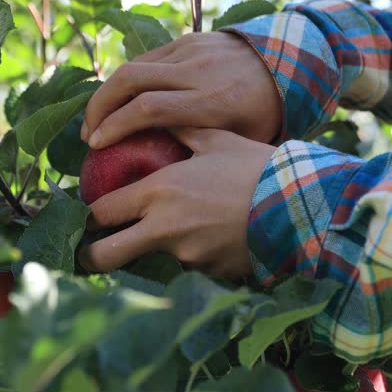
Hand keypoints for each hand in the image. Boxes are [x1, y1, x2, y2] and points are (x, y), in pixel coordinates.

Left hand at [77, 128, 276, 278]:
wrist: (300, 205)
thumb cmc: (257, 167)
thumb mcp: (218, 139)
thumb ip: (181, 129)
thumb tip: (159, 117)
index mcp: (159, 190)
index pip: (101, 211)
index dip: (90, 216)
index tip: (92, 217)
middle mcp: (164, 228)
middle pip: (105, 255)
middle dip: (92, 256)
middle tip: (93, 252)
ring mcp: (186, 257)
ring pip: (151, 262)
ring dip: (156, 253)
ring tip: (181, 236)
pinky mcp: (209, 274)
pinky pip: (191, 268)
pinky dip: (196, 258)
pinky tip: (216, 242)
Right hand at [81, 32, 281, 148]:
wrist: (286, 65)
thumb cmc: (263, 114)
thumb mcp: (241, 141)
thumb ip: (206, 153)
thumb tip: (169, 183)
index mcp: (212, 102)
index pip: (150, 108)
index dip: (117, 125)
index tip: (97, 146)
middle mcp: (197, 72)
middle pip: (132, 80)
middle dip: (100, 107)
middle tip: (87, 135)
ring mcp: (190, 51)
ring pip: (134, 66)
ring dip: (107, 93)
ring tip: (96, 121)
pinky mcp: (188, 39)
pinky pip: (147, 58)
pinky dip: (127, 81)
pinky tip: (118, 101)